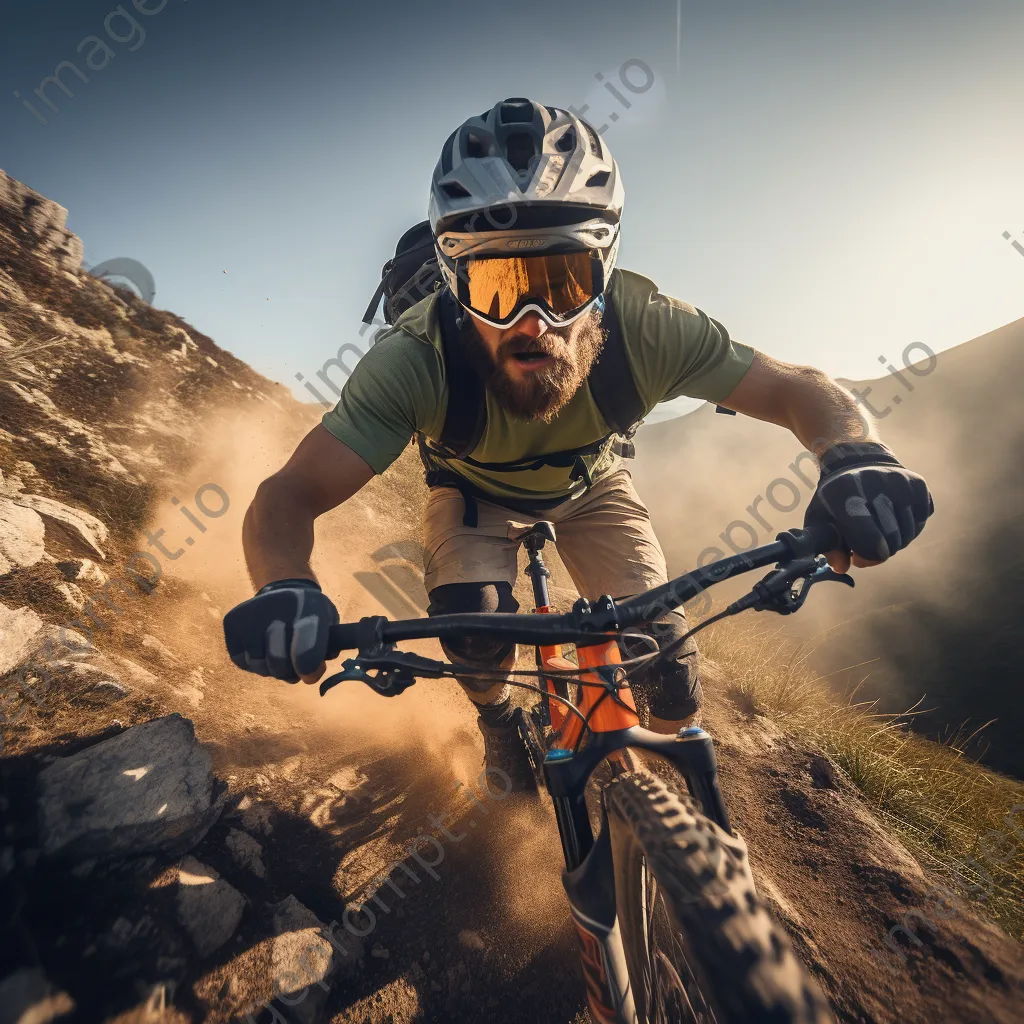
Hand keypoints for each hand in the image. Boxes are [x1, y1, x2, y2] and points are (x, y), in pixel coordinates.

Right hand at [223, 579, 338, 683]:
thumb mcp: (328, 625)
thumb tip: (310, 674)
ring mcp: (250, 614)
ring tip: (280, 654)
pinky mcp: (232, 623)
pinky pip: (242, 661)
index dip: (308, 665)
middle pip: (278, 660)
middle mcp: (275, 605)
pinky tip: (264, 648)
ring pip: (259, 666)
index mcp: (309, 605)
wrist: (283, 593)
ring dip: (272, 669)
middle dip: (290, 671)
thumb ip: (327, 648)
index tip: (309, 674)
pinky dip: (255, 664)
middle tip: (297, 665)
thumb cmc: (309, 615)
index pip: (306, 642)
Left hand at [804, 442, 933, 572]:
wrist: (857, 462)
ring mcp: (900, 483)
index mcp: (845, 494)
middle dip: (879, 552)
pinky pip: (920, 522)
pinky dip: (909, 527)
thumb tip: (841, 567)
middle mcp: (876, 484)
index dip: (866, 557)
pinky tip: (893, 516)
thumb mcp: (819, 520)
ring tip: (878, 528)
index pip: (869, 542)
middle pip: (891, 543)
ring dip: (894, 540)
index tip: (857, 556)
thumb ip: (826, 546)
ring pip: (908, 535)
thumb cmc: (834, 500)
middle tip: (866, 542)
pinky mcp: (918, 484)